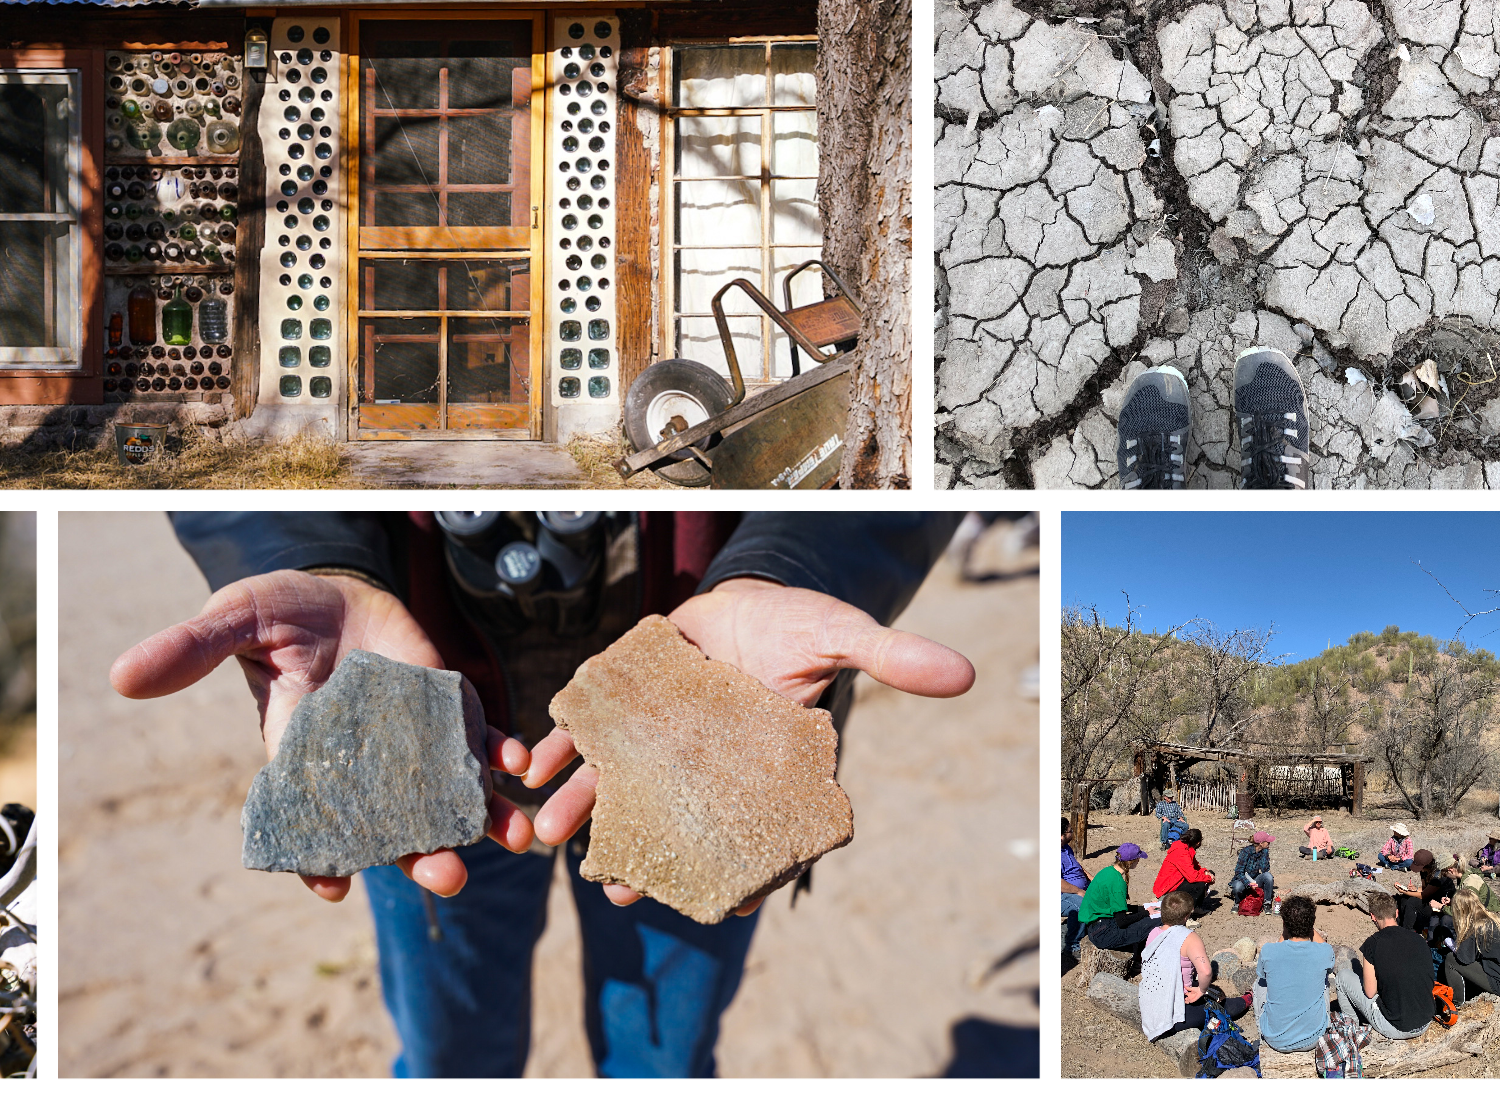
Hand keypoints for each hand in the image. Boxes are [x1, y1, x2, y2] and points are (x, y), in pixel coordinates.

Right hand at [111, 569, 533, 901]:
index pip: (314, 823)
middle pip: (394, 826)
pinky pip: (478, 746)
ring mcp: (412, 743)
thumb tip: (121, 676)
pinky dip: (498, 757)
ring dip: (479, 820)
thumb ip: (189, 650)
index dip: (321, 858)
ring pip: (447, 798)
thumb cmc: (277, 610)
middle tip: (447, 877)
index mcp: (305, 758)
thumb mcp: (233, 621)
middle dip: (421, 855)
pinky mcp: (449, 712)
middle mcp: (364, 765)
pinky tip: (516, 763)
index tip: (336, 886)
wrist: (335, 584)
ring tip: (513, 840)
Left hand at [521, 577, 974, 909]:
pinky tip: (536, 772)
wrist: (744, 594)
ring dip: (589, 814)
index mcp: (761, 767)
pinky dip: (561, 754)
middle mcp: (704, 766)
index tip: (732, 905)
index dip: (749, 871)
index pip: (759, 830)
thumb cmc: (795, 627)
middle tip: (623, 893)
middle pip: (676, 822)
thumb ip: (889, 656)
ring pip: (621, 787)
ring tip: (558, 840)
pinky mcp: (624, 707)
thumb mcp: (839, 636)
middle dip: (648, 859)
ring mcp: (659, 741)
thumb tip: (963, 673)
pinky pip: (587, 737)